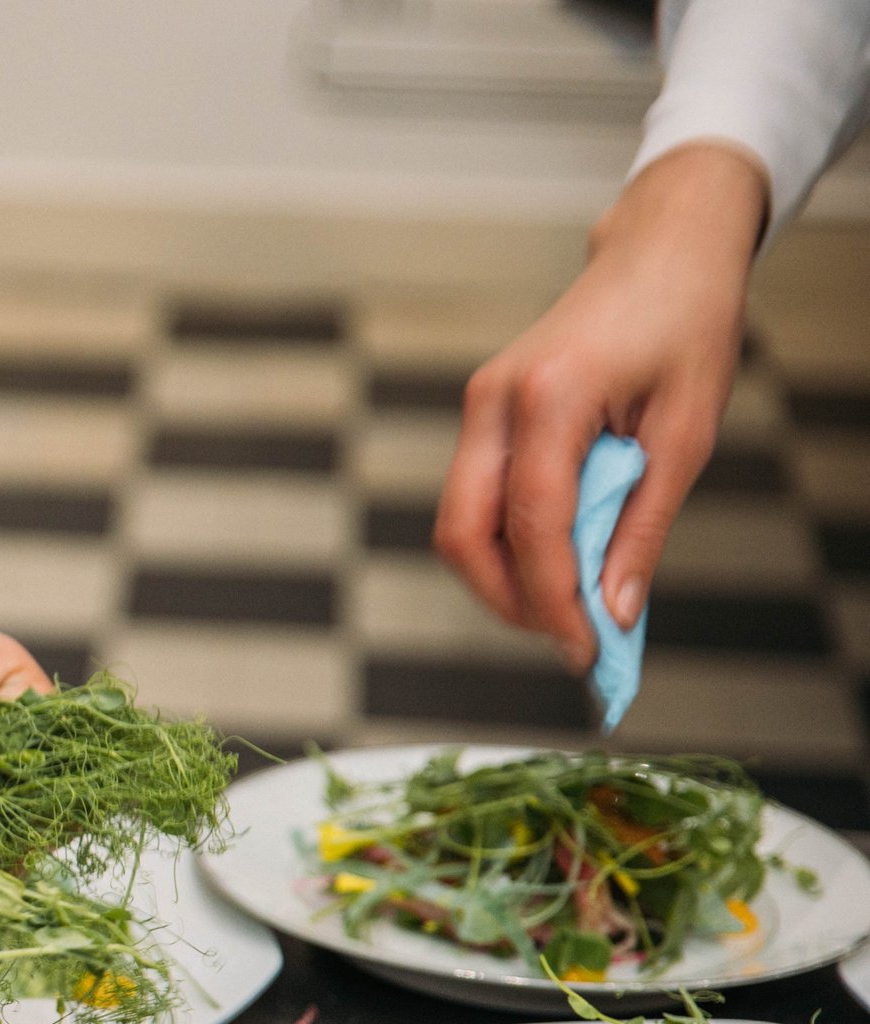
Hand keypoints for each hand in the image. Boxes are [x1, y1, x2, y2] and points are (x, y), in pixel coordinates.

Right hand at [435, 142, 765, 669]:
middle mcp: (494, 400)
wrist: (663, 252)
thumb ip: (642, 525)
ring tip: (567, 601)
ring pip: (460, 521)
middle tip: (567, 636)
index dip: (553, 598)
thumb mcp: (687, 432)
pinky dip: (509, 541)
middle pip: (464, 532)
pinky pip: (476, 496)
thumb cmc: (686, 323)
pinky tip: (557, 557)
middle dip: (509, 599)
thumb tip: (615, 609)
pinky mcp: (483, 413)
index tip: (588, 649)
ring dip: (504, 576)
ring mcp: (479, 405)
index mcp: (549, 396)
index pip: (532, 524)